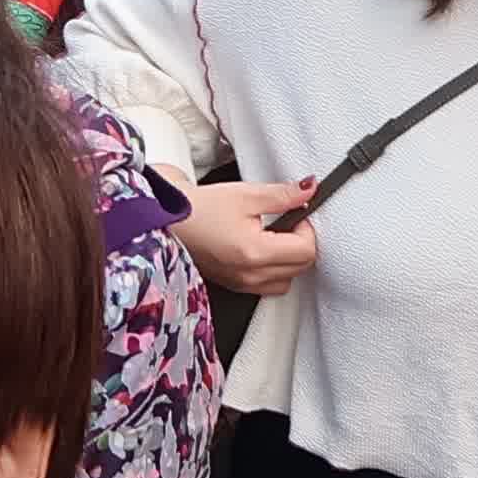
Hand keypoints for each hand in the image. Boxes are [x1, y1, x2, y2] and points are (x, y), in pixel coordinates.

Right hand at [180, 178, 320, 298]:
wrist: (168, 222)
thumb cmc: (198, 209)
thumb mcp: (246, 194)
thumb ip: (283, 195)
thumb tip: (309, 190)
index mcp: (255, 252)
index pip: (306, 250)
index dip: (308, 228)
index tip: (297, 213)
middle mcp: (250, 275)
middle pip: (301, 267)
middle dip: (301, 242)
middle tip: (287, 221)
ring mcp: (243, 284)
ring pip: (287, 280)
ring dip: (289, 260)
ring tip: (273, 237)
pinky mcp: (235, 286)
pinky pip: (268, 286)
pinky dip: (274, 271)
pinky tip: (261, 251)